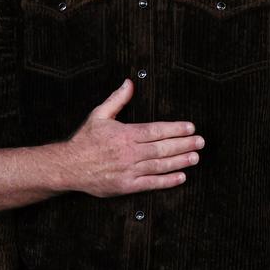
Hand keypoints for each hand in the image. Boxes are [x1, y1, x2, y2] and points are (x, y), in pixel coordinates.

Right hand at [59, 79, 202, 195]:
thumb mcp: (98, 115)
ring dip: (180, 161)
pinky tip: (181, 177)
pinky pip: (151, 183)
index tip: (190, 127)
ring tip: (195, 157)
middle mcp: (130, 152)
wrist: (69, 166)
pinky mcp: (127, 185)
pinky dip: (167, 181)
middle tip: (200, 141)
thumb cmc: (84, 141)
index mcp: (125, 134)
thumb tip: (129, 83)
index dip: (175, 129)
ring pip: (160, 165)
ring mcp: (129, 170)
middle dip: (184, 144)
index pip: (156, 130)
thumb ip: (117, 99)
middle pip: (163, 148)